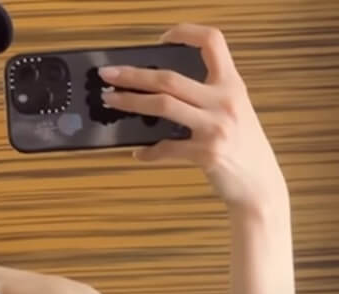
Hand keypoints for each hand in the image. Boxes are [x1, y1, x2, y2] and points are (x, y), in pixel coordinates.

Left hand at [98, 23, 288, 214]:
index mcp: (232, 84)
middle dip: (133, 75)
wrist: (260, 184)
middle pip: (169, 78)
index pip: (213, 41)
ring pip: (162, 105)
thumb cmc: (243, 146)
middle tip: (108, 75)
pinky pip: (166, 148)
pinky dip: (149, 151)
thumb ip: (207, 96)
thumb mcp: (234, 111)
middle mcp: (225, 101)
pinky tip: (139, 152)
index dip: (186, 33)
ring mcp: (216, 127)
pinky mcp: (206, 153)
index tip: (162, 39)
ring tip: (111, 101)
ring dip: (130, 102)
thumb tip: (159, 89)